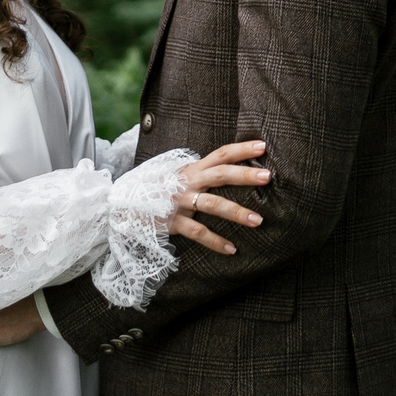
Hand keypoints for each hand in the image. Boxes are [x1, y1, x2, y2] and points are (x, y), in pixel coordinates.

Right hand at [170, 139, 271, 255]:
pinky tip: (232, 249)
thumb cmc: (165, 190)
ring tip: (259, 220)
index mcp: (194, 169)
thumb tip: (237, 170)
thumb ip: (206, 173)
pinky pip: (197, 232)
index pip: (221, 154)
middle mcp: (189, 182)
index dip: (241, 149)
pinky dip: (215, 242)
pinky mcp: (173, 222)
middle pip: (220, 175)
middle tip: (268, 177)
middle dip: (245, 175)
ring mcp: (181, 202)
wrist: (127, 205)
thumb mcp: (184, 176)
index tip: (263, 146)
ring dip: (237, 212)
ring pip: (212, 205)